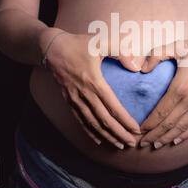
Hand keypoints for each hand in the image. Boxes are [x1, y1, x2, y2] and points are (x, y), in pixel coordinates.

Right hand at [39, 28, 141, 148]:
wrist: (51, 47)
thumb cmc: (79, 44)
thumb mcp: (101, 42)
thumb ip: (120, 52)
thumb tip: (136, 68)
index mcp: (94, 81)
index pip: (112, 106)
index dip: (125, 120)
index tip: (136, 129)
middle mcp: (84, 94)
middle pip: (103, 120)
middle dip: (118, 133)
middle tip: (131, 143)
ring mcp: (74, 98)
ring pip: (91, 123)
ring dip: (106, 136)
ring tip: (118, 145)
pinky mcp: (68, 100)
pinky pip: (80, 120)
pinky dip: (89, 132)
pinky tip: (98, 139)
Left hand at [139, 30, 187, 148]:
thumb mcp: (177, 46)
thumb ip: (157, 55)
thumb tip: (143, 69)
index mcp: (180, 88)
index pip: (161, 112)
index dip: (149, 124)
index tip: (139, 130)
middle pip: (169, 125)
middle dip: (154, 136)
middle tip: (142, 143)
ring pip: (182, 128)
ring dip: (168, 138)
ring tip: (156, 145)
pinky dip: (185, 135)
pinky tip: (177, 140)